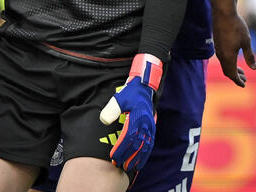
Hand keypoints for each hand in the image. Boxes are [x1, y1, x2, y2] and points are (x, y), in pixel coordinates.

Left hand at [99, 53, 161, 172]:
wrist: (144, 87)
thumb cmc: (130, 93)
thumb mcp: (119, 98)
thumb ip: (111, 110)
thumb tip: (104, 120)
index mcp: (137, 118)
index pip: (128, 138)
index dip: (121, 149)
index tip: (113, 157)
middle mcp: (145, 124)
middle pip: (137, 145)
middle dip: (128, 157)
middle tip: (119, 165)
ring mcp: (150, 127)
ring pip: (145, 147)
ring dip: (137, 158)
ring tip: (130, 168)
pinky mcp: (152, 128)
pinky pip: (150, 144)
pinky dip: (146, 154)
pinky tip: (141, 161)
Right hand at [211, 10, 255, 86]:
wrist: (223, 13)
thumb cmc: (236, 26)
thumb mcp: (246, 41)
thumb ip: (249, 56)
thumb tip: (254, 69)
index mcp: (228, 56)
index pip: (232, 74)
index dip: (238, 81)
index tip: (244, 85)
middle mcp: (221, 55)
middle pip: (227, 71)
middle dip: (236, 77)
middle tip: (245, 79)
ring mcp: (218, 49)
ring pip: (224, 64)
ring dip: (232, 69)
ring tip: (242, 71)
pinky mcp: (217, 43)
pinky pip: (222, 58)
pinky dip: (229, 62)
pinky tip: (234, 58)